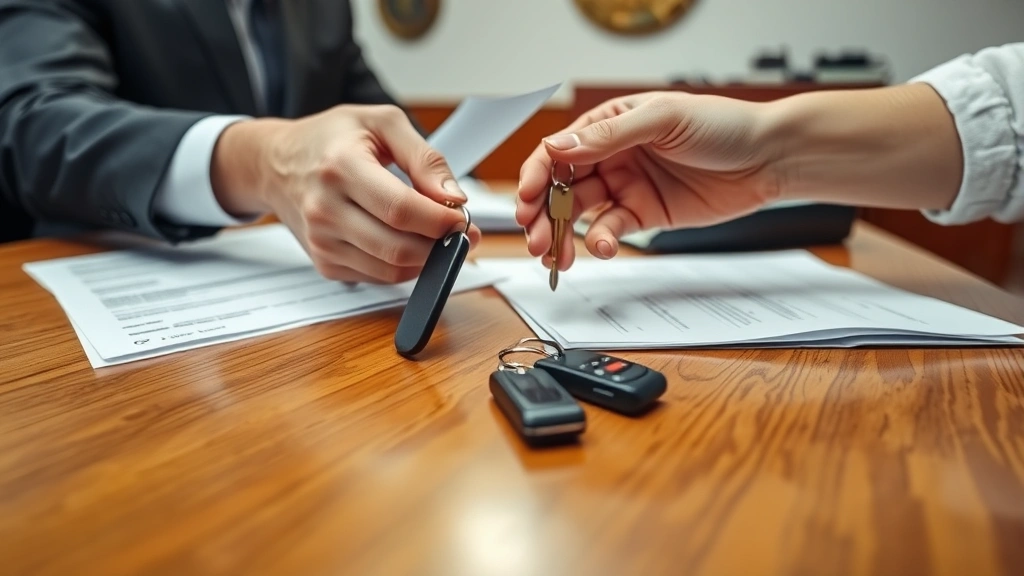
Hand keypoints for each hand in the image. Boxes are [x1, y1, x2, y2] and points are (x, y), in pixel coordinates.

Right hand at [212, 104, 480, 283]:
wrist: (276, 164)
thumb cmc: (331, 138)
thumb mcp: (382, 123)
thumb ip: (424, 158)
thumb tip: (454, 197)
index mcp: (340, 167)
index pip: (400, 209)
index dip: (441, 220)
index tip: (462, 217)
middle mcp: (325, 209)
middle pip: (398, 247)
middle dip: (441, 244)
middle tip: (459, 229)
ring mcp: (322, 242)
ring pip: (392, 269)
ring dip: (427, 258)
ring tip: (437, 235)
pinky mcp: (325, 263)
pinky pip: (379, 276)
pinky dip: (404, 265)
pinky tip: (408, 241)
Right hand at [516, 91, 781, 269]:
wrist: (768, 159)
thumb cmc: (722, 126)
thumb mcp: (663, 119)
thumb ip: (608, 136)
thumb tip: (559, 147)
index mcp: (609, 124)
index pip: (558, 151)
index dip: (537, 175)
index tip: (525, 199)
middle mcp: (611, 156)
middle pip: (561, 188)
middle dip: (542, 214)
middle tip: (534, 238)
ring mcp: (625, 187)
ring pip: (580, 215)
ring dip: (563, 234)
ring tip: (554, 256)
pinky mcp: (643, 215)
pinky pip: (610, 231)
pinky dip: (601, 242)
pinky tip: (602, 248)